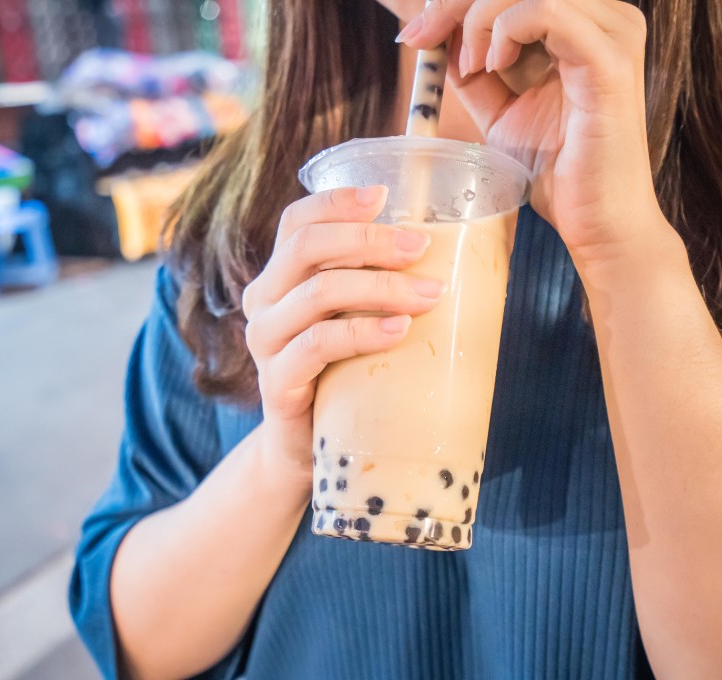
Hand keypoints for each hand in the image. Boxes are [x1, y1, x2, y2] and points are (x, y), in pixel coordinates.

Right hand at [242, 186, 444, 482]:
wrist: (309, 448)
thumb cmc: (343, 374)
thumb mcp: (354, 318)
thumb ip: (377, 281)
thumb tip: (458, 243)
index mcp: (279, 276)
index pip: (297, 222)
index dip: (336, 202)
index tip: (386, 195)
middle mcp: (263, 301)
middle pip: (306, 247)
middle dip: (369, 240)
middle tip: (422, 247)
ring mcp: (265, 341)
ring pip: (318, 292)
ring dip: (380, 286)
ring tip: (430, 293)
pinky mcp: (276, 381)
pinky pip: (317, 343)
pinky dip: (362, 331)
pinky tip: (398, 330)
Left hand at [398, 0, 668, 270]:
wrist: (595, 221)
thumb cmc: (557, 170)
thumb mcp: (502, 112)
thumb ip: (476, 72)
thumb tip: (436, 39)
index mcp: (585, 23)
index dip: (458, 1)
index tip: (417, 35)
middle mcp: (606, 17)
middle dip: (459, 2)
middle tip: (423, 38)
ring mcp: (612, 34)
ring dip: (482, 16)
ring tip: (472, 65)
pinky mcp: (609, 61)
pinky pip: (549, 11)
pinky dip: (506, 29)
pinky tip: (491, 64)